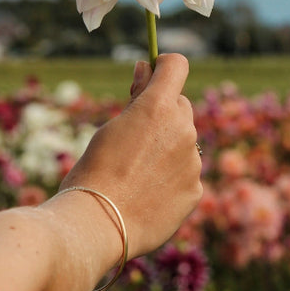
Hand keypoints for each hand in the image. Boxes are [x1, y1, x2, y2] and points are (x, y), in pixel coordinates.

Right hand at [61, 53, 201, 256]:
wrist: (97, 225)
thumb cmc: (94, 172)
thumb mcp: (110, 128)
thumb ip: (136, 99)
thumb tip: (146, 69)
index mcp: (157, 107)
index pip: (176, 65)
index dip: (163, 66)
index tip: (150, 76)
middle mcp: (183, 129)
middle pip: (180, 105)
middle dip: (163, 113)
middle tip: (134, 136)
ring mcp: (193, 161)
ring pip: (184, 142)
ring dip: (167, 148)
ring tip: (136, 174)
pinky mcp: (196, 190)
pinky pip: (186, 173)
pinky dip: (172, 178)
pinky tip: (147, 194)